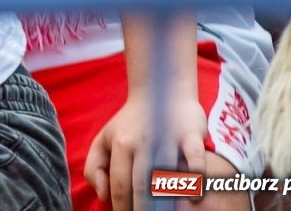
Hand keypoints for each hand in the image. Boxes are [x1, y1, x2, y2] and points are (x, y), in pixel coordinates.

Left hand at [85, 91, 207, 210]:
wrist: (161, 91)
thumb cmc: (131, 124)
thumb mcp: (104, 140)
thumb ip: (94, 167)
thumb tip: (102, 195)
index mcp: (120, 145)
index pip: (119, 186)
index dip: (122, 208)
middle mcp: (142, 143)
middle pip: (141, 187)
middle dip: (142, 210)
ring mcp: (168, 140)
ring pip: (166, 177)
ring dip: (165, 200)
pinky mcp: (191, 137)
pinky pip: (196, 162)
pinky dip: (195, 181)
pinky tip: (192, 198)